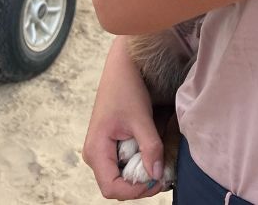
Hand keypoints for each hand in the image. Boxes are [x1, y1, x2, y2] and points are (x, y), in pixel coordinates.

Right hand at [83, 37, 167, 198]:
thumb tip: (157, 175)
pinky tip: (151, 155)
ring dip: (140, 175)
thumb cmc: (126, 88)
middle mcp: (95, 154)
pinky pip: (122, 163)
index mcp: (96, 150)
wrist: (121, 66)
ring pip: (120, 175)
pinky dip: (138, 163)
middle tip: (162, 175)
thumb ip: (149, 147)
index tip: (156, 181)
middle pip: (116, 185)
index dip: (134, 191)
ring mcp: (101, 149)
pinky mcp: (110, 144)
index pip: (111, 188)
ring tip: (159, 164)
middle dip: (139, 185)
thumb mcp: (141, 118)